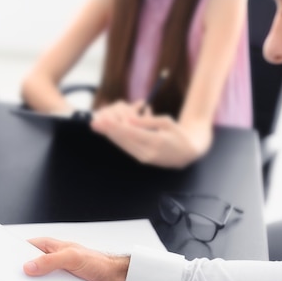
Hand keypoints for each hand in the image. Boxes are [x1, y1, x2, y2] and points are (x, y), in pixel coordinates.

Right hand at [23, 237, 128, 280]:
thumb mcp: (71, 257)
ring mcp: (57, 276)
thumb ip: (50, 261)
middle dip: (22, 274)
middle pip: (30, 267)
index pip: (27, 248)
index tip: (5, 262)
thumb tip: (29, 266)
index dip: (15, 253)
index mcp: (51, 247)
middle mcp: (52, 261)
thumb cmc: (99, 263)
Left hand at [91, 102, 210, 167]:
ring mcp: (144, 158)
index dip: (116, 126)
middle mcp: (147, 153)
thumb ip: (148, 121)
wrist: (187, 154)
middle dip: (108, 131)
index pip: (131, 133)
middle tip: (94, 123)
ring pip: (123, 145)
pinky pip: (127, 148)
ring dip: (110, 136)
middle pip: (123, 140)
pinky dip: (118, 139)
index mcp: (156, 142)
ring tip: (98, 127)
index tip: (104, 120)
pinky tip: (109, 133)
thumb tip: (130, 120)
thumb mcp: (167, 122)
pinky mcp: (142, 159)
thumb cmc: (179, 134)